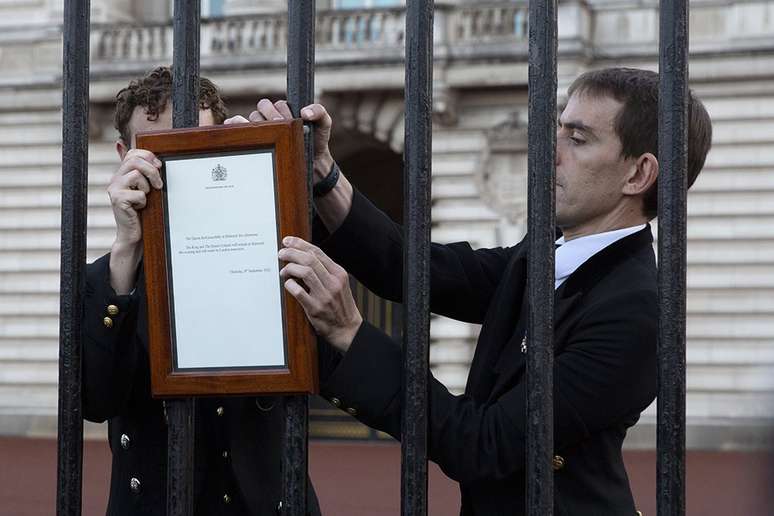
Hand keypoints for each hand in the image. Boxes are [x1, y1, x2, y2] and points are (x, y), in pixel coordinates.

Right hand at [107, 149, 162, 245]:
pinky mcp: (117, 200)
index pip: (132, 153)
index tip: (159, 166)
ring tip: (145, 198)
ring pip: (136, 175)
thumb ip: (144, 172)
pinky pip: (138, 193)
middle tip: (159, 184)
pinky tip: (139, 208)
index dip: (147, 156)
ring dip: (147, 187)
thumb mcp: (144, 188)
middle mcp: (115, 179)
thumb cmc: (141, 211)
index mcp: (122, 173)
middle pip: (134, 160)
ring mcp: (114, 189)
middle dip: (152, 170)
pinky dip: (144, 201)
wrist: (132, 232)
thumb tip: (145, 156)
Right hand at [225, 99, 333, 181]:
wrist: (312, 163)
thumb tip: (304, 112)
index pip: (276, 104)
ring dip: (259, 125)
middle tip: (281, 128)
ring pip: (252, 119)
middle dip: (271, 117)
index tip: (293, 121)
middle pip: (261, 110)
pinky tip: (235, 126)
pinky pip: (238, 126)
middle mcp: (270, 117)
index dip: (282, 112)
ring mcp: (261, 129)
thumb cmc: (316, 141)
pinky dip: (235, 123)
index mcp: (284, 110)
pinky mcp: (254, 140)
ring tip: (271, 136)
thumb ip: (320, 112)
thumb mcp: (324, 124)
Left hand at [278, 236, 361, 351]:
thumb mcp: (338, 284)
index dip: (300, 244)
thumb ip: (325, 271)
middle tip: (281, 253)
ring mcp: (325, 296)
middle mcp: (333, 282)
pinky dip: (290, 285)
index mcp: (339, 273)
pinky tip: (287, 284)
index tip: (288, 241)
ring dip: (290, 268)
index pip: (317, 252)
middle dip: (292, 253)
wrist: (348, 329)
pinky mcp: (315, 309)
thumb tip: (304, 257)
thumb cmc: (340, 306)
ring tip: (283, 270)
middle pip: (309, 260)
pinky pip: (299, 292)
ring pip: (305, 272)